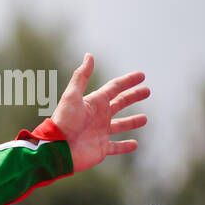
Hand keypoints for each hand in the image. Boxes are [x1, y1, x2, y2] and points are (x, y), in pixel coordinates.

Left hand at [48, 54, 149, 172]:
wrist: (57, 148)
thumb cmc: (64, 121)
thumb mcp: (72, 96)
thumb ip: (81, 76)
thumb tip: (89, 55)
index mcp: (94, 103)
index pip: (115, 88)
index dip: (128, 81)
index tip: (142, 75)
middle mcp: (98, 116)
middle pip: (120, 103)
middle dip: (133, 97)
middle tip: (147, 91)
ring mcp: (100, 132)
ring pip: (120, 125)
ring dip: (132, 121)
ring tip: (144, 118)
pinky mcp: (101, 148)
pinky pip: (116, 147)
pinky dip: (126, 146)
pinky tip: (135, 144)